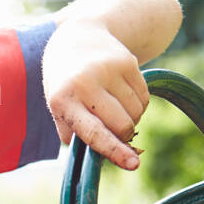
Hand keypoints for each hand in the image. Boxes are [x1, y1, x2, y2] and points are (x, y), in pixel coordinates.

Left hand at [42, 17, 149, 170]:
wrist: (77, 37)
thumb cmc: (67, 85)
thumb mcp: (59, 108)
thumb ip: (76, 134)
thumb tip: (106, 155)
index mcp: (63, 101)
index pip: (94, 133)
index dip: (115, 151)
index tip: (133, 165)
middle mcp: (86, 83)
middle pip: (122, 125)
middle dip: (124, 135)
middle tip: (115, 130)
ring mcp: (108, 70)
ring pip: (136, 112)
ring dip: (131, 118)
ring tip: (115, 108)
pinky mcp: (127, 61)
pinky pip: (144, 97)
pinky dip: (138, 104)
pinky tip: (123, 95)